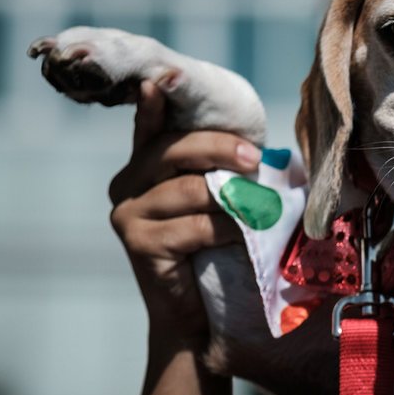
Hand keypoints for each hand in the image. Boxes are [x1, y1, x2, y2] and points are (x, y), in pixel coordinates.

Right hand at [108, 81, 258, 341]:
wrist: (199, 315)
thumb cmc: (217, 248)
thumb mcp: (221, 199)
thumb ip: (225, 170)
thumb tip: (266, 151)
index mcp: (147, 165)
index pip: (150, 126)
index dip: (153, 103)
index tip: (162, 79)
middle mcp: (128, 183)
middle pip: (175, 149)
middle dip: (219, 148)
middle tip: (255, 159)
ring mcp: (127, 213)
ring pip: (188, 188)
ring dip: (232, 198)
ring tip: (259, 209)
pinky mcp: (137, 243)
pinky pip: (193, 225)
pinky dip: (226, 229)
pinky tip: (241, 238)